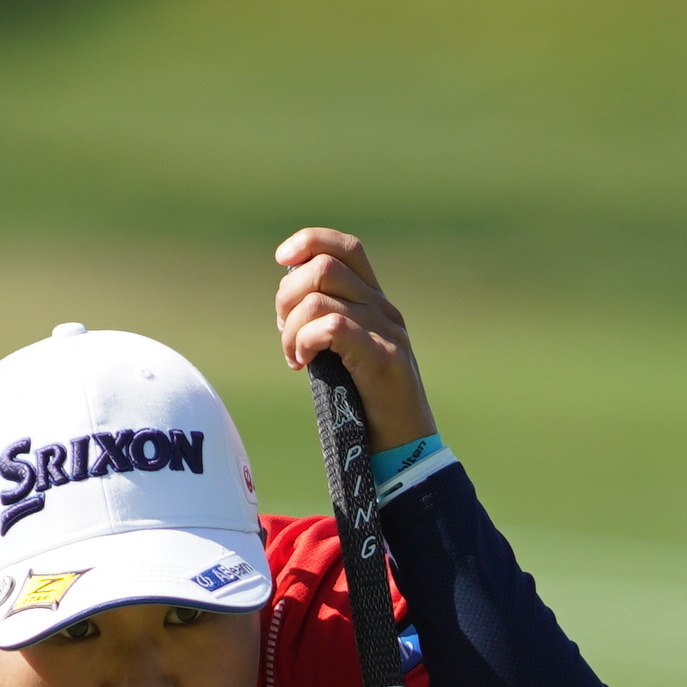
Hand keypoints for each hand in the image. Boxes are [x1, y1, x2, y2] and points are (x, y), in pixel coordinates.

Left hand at [275, 227, 435, 454]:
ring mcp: (386, 332)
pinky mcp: (382, 359)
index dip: (310, 241)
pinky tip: (302, 364)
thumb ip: (326, 322)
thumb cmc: (367, 404)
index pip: (346, 247)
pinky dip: (305, 341)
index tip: (282, 259)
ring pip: (320, 298)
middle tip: (284, 332)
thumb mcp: (345, 352)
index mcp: (375, 302)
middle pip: (324, 267)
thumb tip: (287, 301)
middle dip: (288, 296)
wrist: (403, 446)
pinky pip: (332, 327)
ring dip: (291, 328)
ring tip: (294, 357)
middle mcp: (384, 309)